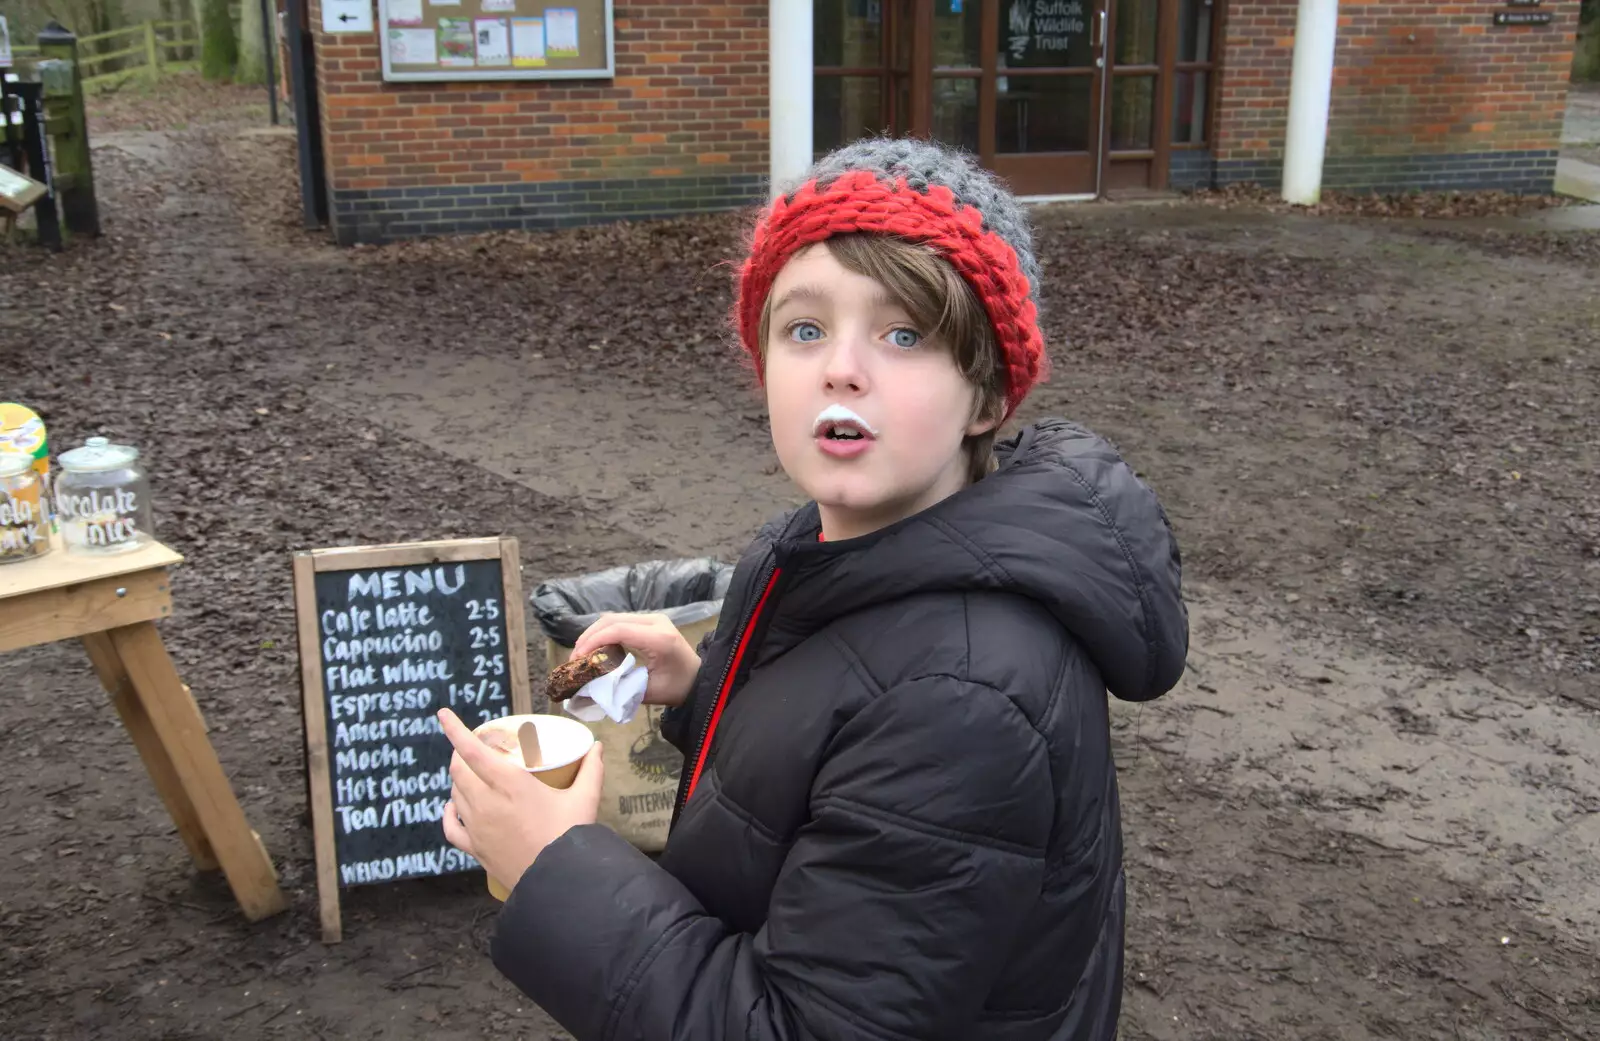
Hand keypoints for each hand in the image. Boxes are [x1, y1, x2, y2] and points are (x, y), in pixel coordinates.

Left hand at [438, 707, 604, 893]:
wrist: (559, 882)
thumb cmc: (571, 836)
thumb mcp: (585, 799)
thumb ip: (591, 770)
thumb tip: (597, 746)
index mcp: (509, 784)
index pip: (472, 751)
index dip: (454, 730)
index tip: (442, 714)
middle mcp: (486, 802)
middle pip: (459, 769)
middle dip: (460, 753)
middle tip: (474, 747)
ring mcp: (477, 827)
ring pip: (455, 793)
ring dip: (459, 778)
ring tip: (472, 772)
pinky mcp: (475, 848)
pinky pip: (451, 826)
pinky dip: (448, 812)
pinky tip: (452, 806)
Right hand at [570, 612, 701, 708]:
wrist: (698, 679)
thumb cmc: (676, 689)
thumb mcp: (647, 693)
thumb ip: (619, 686)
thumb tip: (589, 684)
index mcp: (659, 638)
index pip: (618, 630)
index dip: (593, 642)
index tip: (577, 659)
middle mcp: (656, 622)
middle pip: (612, 620)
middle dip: (589, 637)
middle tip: (574, 658)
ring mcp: (653, 618)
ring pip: (614, 618)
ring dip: (594, 633)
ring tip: (581, 653)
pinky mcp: (650, 621)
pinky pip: (621, 621)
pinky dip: (604, 632)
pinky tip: (595, 647)